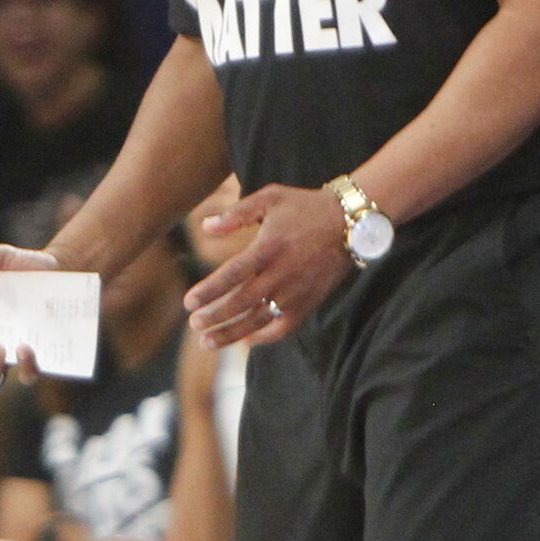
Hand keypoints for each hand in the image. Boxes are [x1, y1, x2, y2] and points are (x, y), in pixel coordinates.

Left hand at [182, 184, 351, 347]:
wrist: (351, 223)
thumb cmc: (305, 207)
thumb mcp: (270, 198)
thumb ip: (236, 214)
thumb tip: (205, 227)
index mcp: (269, 247)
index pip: (232, 275)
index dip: (209, 290)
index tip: (188, 302)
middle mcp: (281, 274)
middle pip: (241, 303)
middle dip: (214, 317)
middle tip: (194, 324)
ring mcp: (296, 293)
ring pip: (258, 321)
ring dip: (231, 333)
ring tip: (207, 342)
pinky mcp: (308, 303)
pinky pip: (282, 328)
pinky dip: (263, 338)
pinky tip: (245, 340)